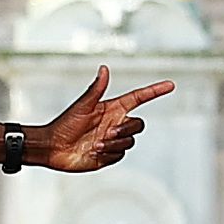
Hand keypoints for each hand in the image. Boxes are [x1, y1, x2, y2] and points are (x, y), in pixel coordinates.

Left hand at [30, 64, 171, 173]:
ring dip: (114, 143)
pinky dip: (109, 153)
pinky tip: (94, 152)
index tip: (170, 85)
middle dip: (126, 129)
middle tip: (107, 133)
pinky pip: (121, 154)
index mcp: (112, 108)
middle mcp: (115, 123)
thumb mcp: (82, 106)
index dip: (154, 91)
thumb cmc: (64, 124)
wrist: (53, 148)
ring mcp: (113, 139)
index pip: (139, 98)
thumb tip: (104, 69)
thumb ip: (96, 89)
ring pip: (130, 141)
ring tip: (96, 144)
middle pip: (138, 124)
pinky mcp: (109, 155)